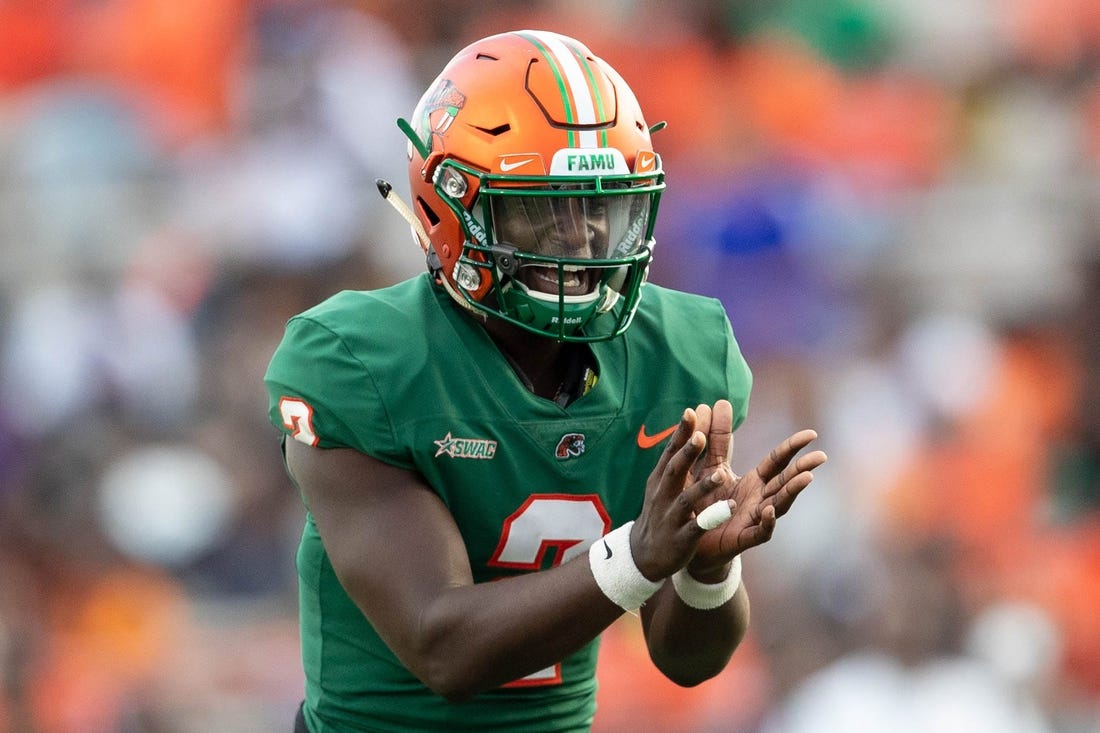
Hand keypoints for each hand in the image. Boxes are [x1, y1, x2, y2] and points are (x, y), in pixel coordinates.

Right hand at [628, 407, 726, 580]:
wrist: (644, 554)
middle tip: (700, 436)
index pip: (670, 453)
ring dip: (704, 487)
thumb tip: (692, 427)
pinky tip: (729, 508)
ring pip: (687, 499)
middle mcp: (664, 495)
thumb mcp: (663, 484)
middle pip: (675, 471)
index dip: (680, 434)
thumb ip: (679, 459)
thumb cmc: (660, 511)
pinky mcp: (682, 538)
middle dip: (687, 454)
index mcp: (661, 480)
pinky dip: (712, 518)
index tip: (690, 412)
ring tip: (722, 474)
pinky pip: (698, 527)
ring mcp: (672, 517)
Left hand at [687, 401, 826, 580]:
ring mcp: (755, 519)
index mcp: (755, 481)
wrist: (691, 538)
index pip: (778, 461)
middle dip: (803, 468)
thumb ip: (716, 437)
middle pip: (785, 481)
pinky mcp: (744, 538)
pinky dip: (768, 522)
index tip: (811, 434)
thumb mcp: (710, 465)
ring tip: (807, 478)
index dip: (793, 448)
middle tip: (820, 455)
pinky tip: (770, 511)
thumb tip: (719, 401)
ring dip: (793, 492)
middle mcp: (761, 498)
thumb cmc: (706, 501)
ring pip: (780, 504)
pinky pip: (760, 531)